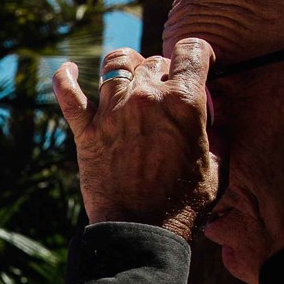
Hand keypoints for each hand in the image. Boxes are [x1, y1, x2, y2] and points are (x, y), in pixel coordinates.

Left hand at [52, 39, 219, 238]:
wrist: (141, 233)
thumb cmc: (183, 206)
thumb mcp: (217, 168)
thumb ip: (217, 136)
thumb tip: (214, 123)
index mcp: (183, 102)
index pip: (192, 50)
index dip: (197, 53)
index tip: (198, 64)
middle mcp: (145, 99)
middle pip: (153, 61)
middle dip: (162, 71)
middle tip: (164, 91)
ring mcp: (112, 113)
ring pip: (114, 65)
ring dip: (124, 67)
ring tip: (128, 78)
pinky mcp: (86, 132)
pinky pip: (68, 95)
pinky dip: (65, 79)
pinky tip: (68, 71)